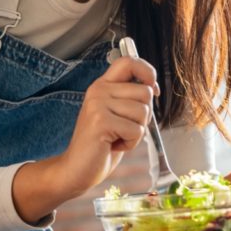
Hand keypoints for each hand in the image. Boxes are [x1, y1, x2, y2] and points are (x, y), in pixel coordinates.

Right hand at [56, 55, 159, 196]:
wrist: (76, 169)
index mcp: (103, 86)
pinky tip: (113, 145)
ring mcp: (98, 105)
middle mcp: (98, 90)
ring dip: (136, 132)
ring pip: (143, 112)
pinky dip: (131, 143)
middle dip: (143, 116)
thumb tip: (153, 88)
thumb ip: (130, 99)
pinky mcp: (101, 122)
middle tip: (123, 128)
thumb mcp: (117, 115)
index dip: (147, 71)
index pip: (128, 61)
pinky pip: (136, 130)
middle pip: (145, 92)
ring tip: (116, 137)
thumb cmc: (101, 144)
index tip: (152, 89)